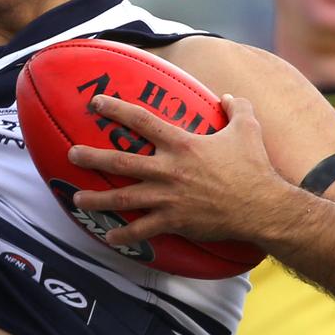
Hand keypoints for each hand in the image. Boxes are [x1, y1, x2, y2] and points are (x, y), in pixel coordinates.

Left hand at [66, 93, 283, 244]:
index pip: (141, 120)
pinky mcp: (173, 221)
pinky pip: (143, 230)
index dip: (116, 109)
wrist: (263, 207)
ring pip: (123, 198)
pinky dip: (124, 236)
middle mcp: (168, 169)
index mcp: (181, 144)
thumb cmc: (254, 167)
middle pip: (121, 160)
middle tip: (71, 154)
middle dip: (92, 157)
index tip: (96, 103)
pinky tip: (108, 237)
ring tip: (76, 199)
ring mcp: (168, 197)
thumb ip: (236, 108)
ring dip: (97, 200)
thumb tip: (229, 97)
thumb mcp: (248, 128)